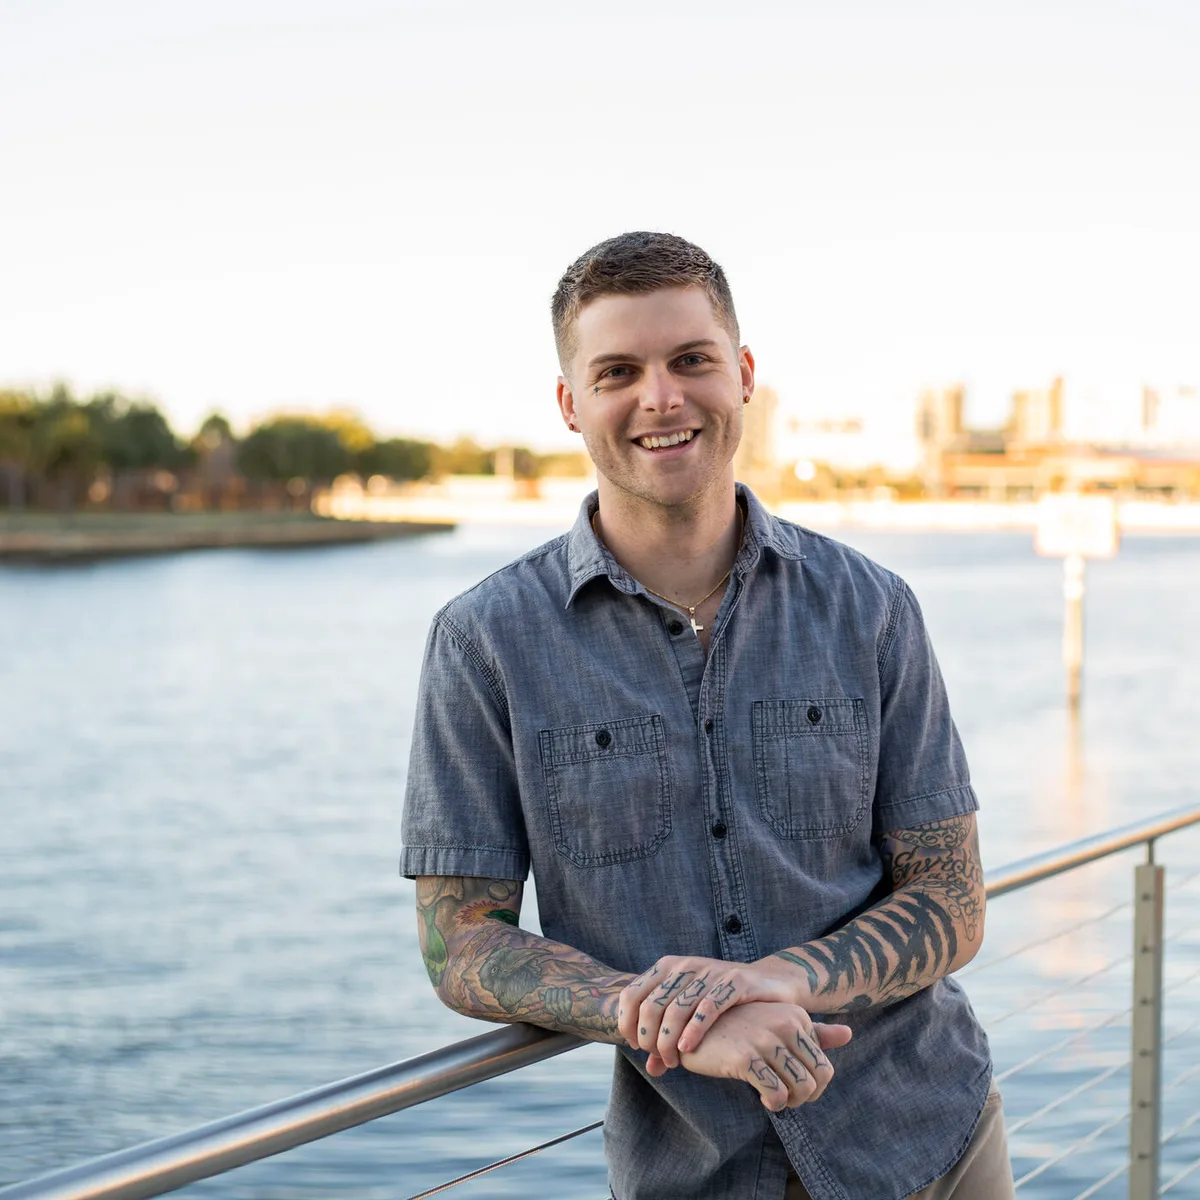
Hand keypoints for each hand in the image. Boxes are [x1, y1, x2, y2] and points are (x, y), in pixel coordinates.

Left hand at [618, 955, 802, 1067]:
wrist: (770, 983)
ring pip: (676, 1010)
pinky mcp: (735, 981)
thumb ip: (670, 1038)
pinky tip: (688, 1049)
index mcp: (668, 967)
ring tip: (674, 1061)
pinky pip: (708, 1007)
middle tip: (660, 1059)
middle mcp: (686, 966)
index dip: (628, 1023)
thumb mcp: (691, 1014)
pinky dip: (693, 1031)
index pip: (632, 994)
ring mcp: (710, 971)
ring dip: (669, 1041)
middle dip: (650, 1039)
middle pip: (651, 1007)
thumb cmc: (724, 1001)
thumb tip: (651, 1069)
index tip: (636, 1047)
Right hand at [653, 1001, 850, 1111]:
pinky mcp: (744, 1057)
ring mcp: (764, 1039)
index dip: (813, 1086)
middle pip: (819, 1079)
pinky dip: (774, 1104)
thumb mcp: (776, 1025)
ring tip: (773, 1098)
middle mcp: (783, 1023)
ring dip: (790, 1103)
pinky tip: (761, 1097)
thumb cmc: (737, 1028)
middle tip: (785, 1098)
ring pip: (801, 1089)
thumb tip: (850, 1034)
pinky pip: (776, 1095)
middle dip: (805, 1098)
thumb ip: (813, 1031)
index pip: (825, 1065)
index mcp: (794, 1015)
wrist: (690, 1028)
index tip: (791, 1086)